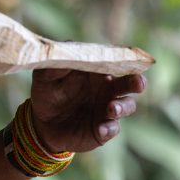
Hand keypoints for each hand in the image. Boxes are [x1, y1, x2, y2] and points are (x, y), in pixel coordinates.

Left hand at [29, 69, 146, 152]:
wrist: (42, 122)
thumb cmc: (48, 93)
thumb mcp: (46, 76)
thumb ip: (56, 64)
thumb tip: (65, 49)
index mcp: (98, 72)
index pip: (116, 62)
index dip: (125, 61)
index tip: (129, 60)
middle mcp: (108, 89)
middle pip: (130, 83)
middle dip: (137, 82)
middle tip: (138, 83)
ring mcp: (108, 110)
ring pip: (126, 106)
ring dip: (122, 107)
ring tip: (111, 109)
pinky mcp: (103, 129)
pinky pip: (112, 128)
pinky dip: (109, 128)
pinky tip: (101, 129)